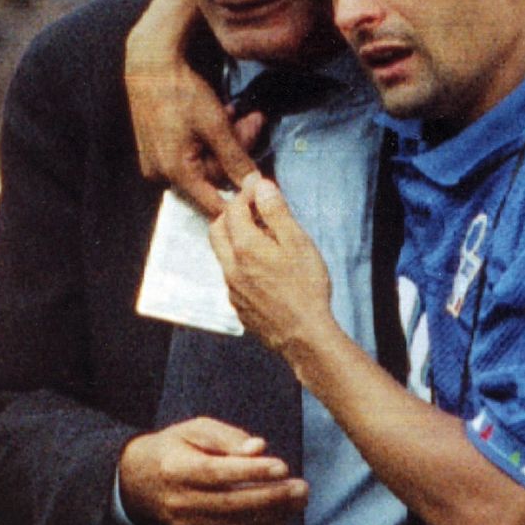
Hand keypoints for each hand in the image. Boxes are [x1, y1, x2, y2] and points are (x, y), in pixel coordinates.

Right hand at [118, 415, 307, 524]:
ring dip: (273, 515)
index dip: (251, 471)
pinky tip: (281, 517)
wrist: (140, 480)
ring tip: (299, 501)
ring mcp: (185, 524)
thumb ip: (228, 437)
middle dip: (271, 497)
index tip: (283, 466)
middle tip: (302, 488)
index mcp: (175, 468)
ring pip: (235, 524)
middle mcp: (178, 500)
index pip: (216, 472)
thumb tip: (260, 448)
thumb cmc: (177, 447)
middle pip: (230, 503)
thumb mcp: (196, 430)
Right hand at [125, 0, 257, 216]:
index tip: (262, 191)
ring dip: (226, 141)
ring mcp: (157, 163)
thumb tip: (256, 187)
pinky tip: (221, 113)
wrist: (149, 61)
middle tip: (256, 119)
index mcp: (176, 173)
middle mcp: (162, 174)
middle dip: (238, 151)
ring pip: (204, 162)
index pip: (214, 206)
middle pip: (212, 177)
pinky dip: (209, 138)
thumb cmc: (182, 91)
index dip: (241, 201)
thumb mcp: (215, 125)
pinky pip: (190, 153)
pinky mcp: (156, 150)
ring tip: (238, 112)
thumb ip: (237, 159)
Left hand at [209, 174, 334, 369]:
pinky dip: (240, 263)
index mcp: (245, 247)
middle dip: (231, 214)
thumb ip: (276, 213)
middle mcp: (231, 267)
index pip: (234, 209)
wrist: (305, 337)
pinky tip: (262, 269)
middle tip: (253, 209)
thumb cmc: (306, 289)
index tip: (259, 188)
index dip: (246, 194)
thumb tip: (261, 187)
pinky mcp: (239, 306)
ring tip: (261, 238)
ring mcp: (232, 289)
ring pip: (222, 254)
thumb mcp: (298, 243)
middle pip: (217, 229)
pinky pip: (231, 277)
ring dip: (234, 239)